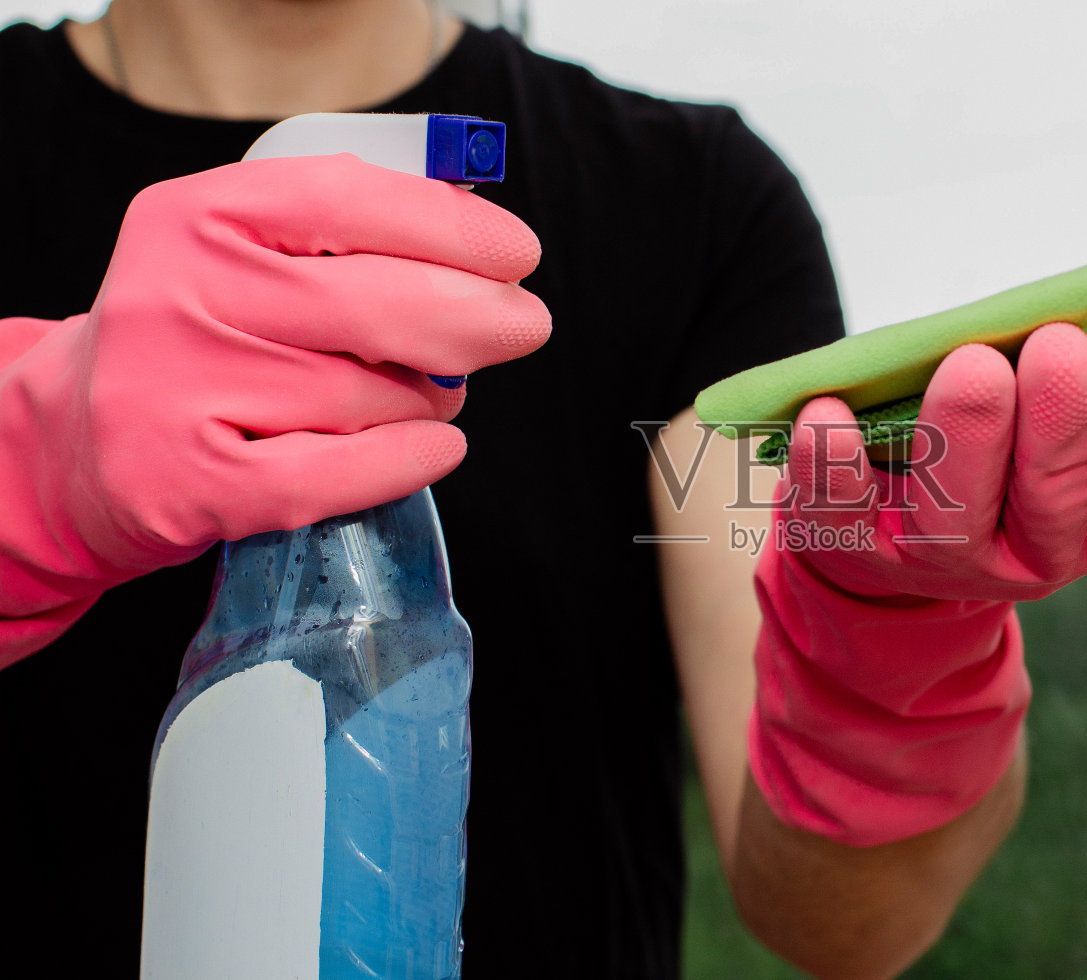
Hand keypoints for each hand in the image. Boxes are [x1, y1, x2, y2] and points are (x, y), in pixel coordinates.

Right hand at [0, 153, 548, 659]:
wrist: (79, 441)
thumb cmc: (202, 340)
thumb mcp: (243, 255)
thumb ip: (345, 239)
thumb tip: (482, 249)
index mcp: (197, 216)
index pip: (348, 199)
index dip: (453, 227)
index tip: (517, 253)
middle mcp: (177, 295)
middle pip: (377, 305)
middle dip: (478, 317)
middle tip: (524, 325)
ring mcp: (176, 391)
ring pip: (368, 397)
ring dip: (427, 401)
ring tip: (425, 397)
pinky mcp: (189, 483)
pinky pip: (339, 473)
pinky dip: (406, 461)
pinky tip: (435, 448)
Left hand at [749, 322, 1086, 844]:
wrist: (891, 534)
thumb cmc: (1011, 448)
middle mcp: (1031, 550)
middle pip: (1057, 500)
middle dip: (1063, 427)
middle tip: (1062, 348)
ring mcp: (940, 553)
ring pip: (959, 511)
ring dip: (967, 437)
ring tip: (972, 364)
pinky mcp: (853, 542)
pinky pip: (839, 512)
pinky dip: (831, 464)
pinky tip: (828, 410)